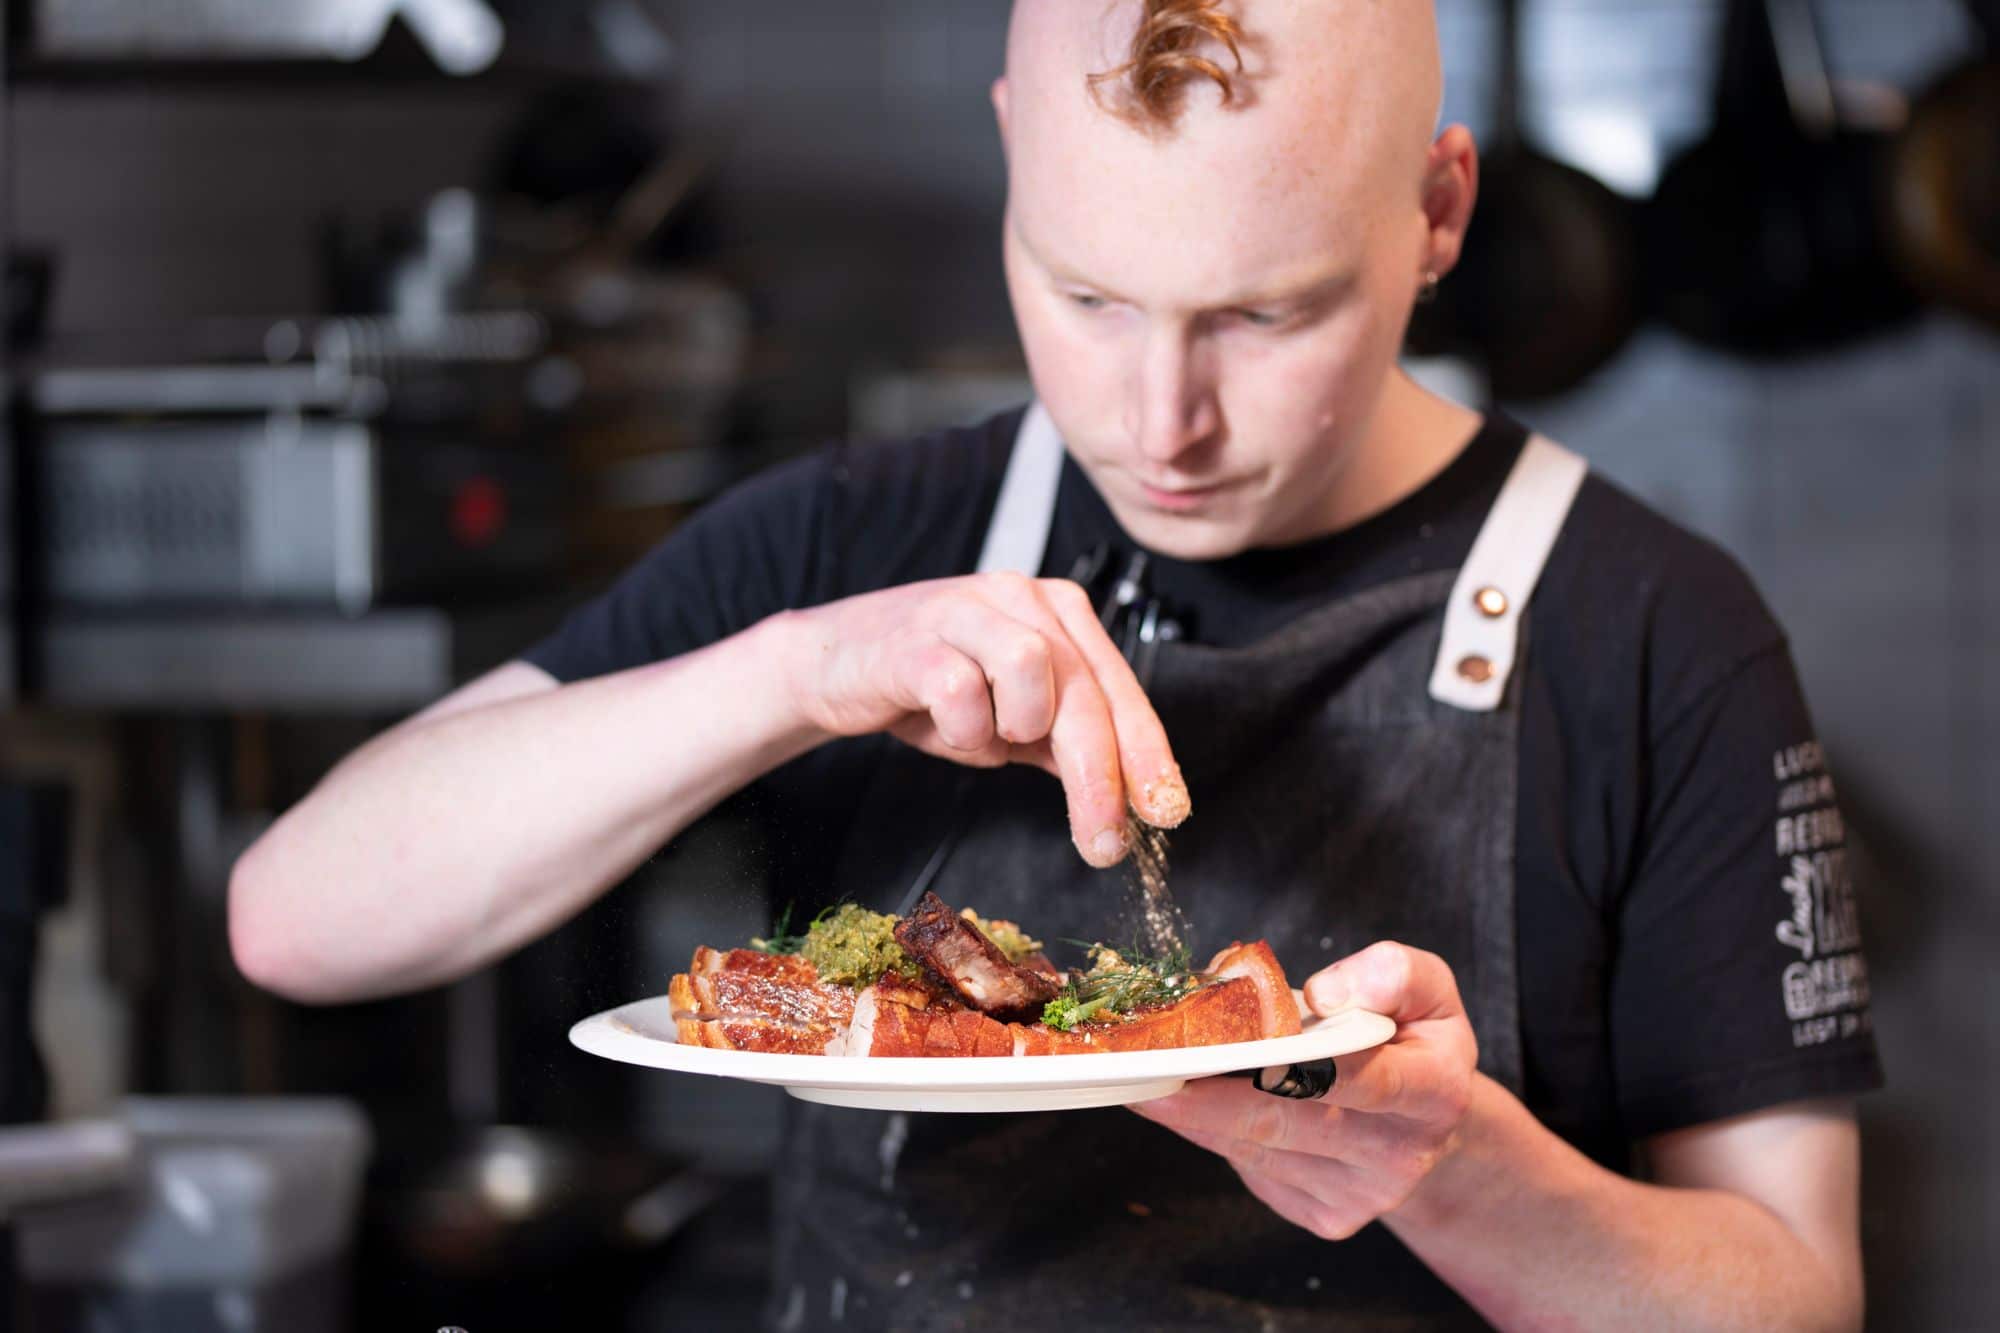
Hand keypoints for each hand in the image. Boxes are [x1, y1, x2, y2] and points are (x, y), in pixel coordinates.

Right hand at [770, 573, 1187, 865]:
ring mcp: (967, 609)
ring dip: (1016, 727)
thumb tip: (1131, 796)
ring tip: (989, 737)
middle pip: (1084, 691)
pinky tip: (947, 727)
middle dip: (1099, 777)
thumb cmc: (929, 686)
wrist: (833, 664)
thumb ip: (1066, 743)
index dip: (1148, 756)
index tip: (1166, 814)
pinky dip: (963, 728)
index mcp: (1060, 614)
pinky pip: (959, 689)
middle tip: (1103, 845)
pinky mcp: (914, 637)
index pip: (1121, 690)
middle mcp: (1022, 598)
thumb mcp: (1012, 718)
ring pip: (1032, 669)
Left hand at [1131, 942, 1476, 1239]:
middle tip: (1148, 1066)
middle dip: (1210, 1093)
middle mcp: (1400, 1154)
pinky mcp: (1324, 1215)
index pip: (1363, 1079)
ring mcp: (1360, 1194)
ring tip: (1143, 1078)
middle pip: (1290, 1120)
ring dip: (1194, 1113)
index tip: (1227, 1046)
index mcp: (1435, 1092)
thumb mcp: (1425, 988)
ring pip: (1259, 1149)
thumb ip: (1392, 973)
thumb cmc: (1414, 1039)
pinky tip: (1184, 1102)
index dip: (1294, 1062)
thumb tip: (1328, 993)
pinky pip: (1252, 1170)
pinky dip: (1210, 1133)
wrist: (1430, 1121)